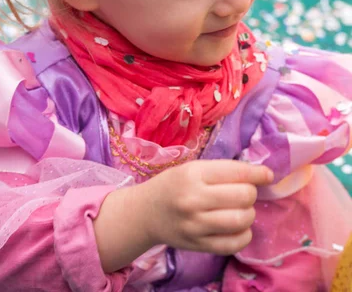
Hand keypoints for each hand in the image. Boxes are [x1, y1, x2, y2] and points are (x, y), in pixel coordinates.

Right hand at [144, 160, 272, 255]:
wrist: (146, 212)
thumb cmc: (173, 185)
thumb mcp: (192, 169)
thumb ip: (223, 171)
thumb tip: (262, 175)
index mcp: (193, 174)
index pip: (236, 172)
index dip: (258, 173)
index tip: (268, 175)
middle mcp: (194, 199)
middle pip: (243, 196)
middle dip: (250, 193)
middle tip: (243, 193)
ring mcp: (196, 225)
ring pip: (241, 220)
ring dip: (248, 214)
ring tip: (240, 210)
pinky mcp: (198, 245)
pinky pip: (233, 244)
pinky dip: (244, 235)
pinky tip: (239, 228)